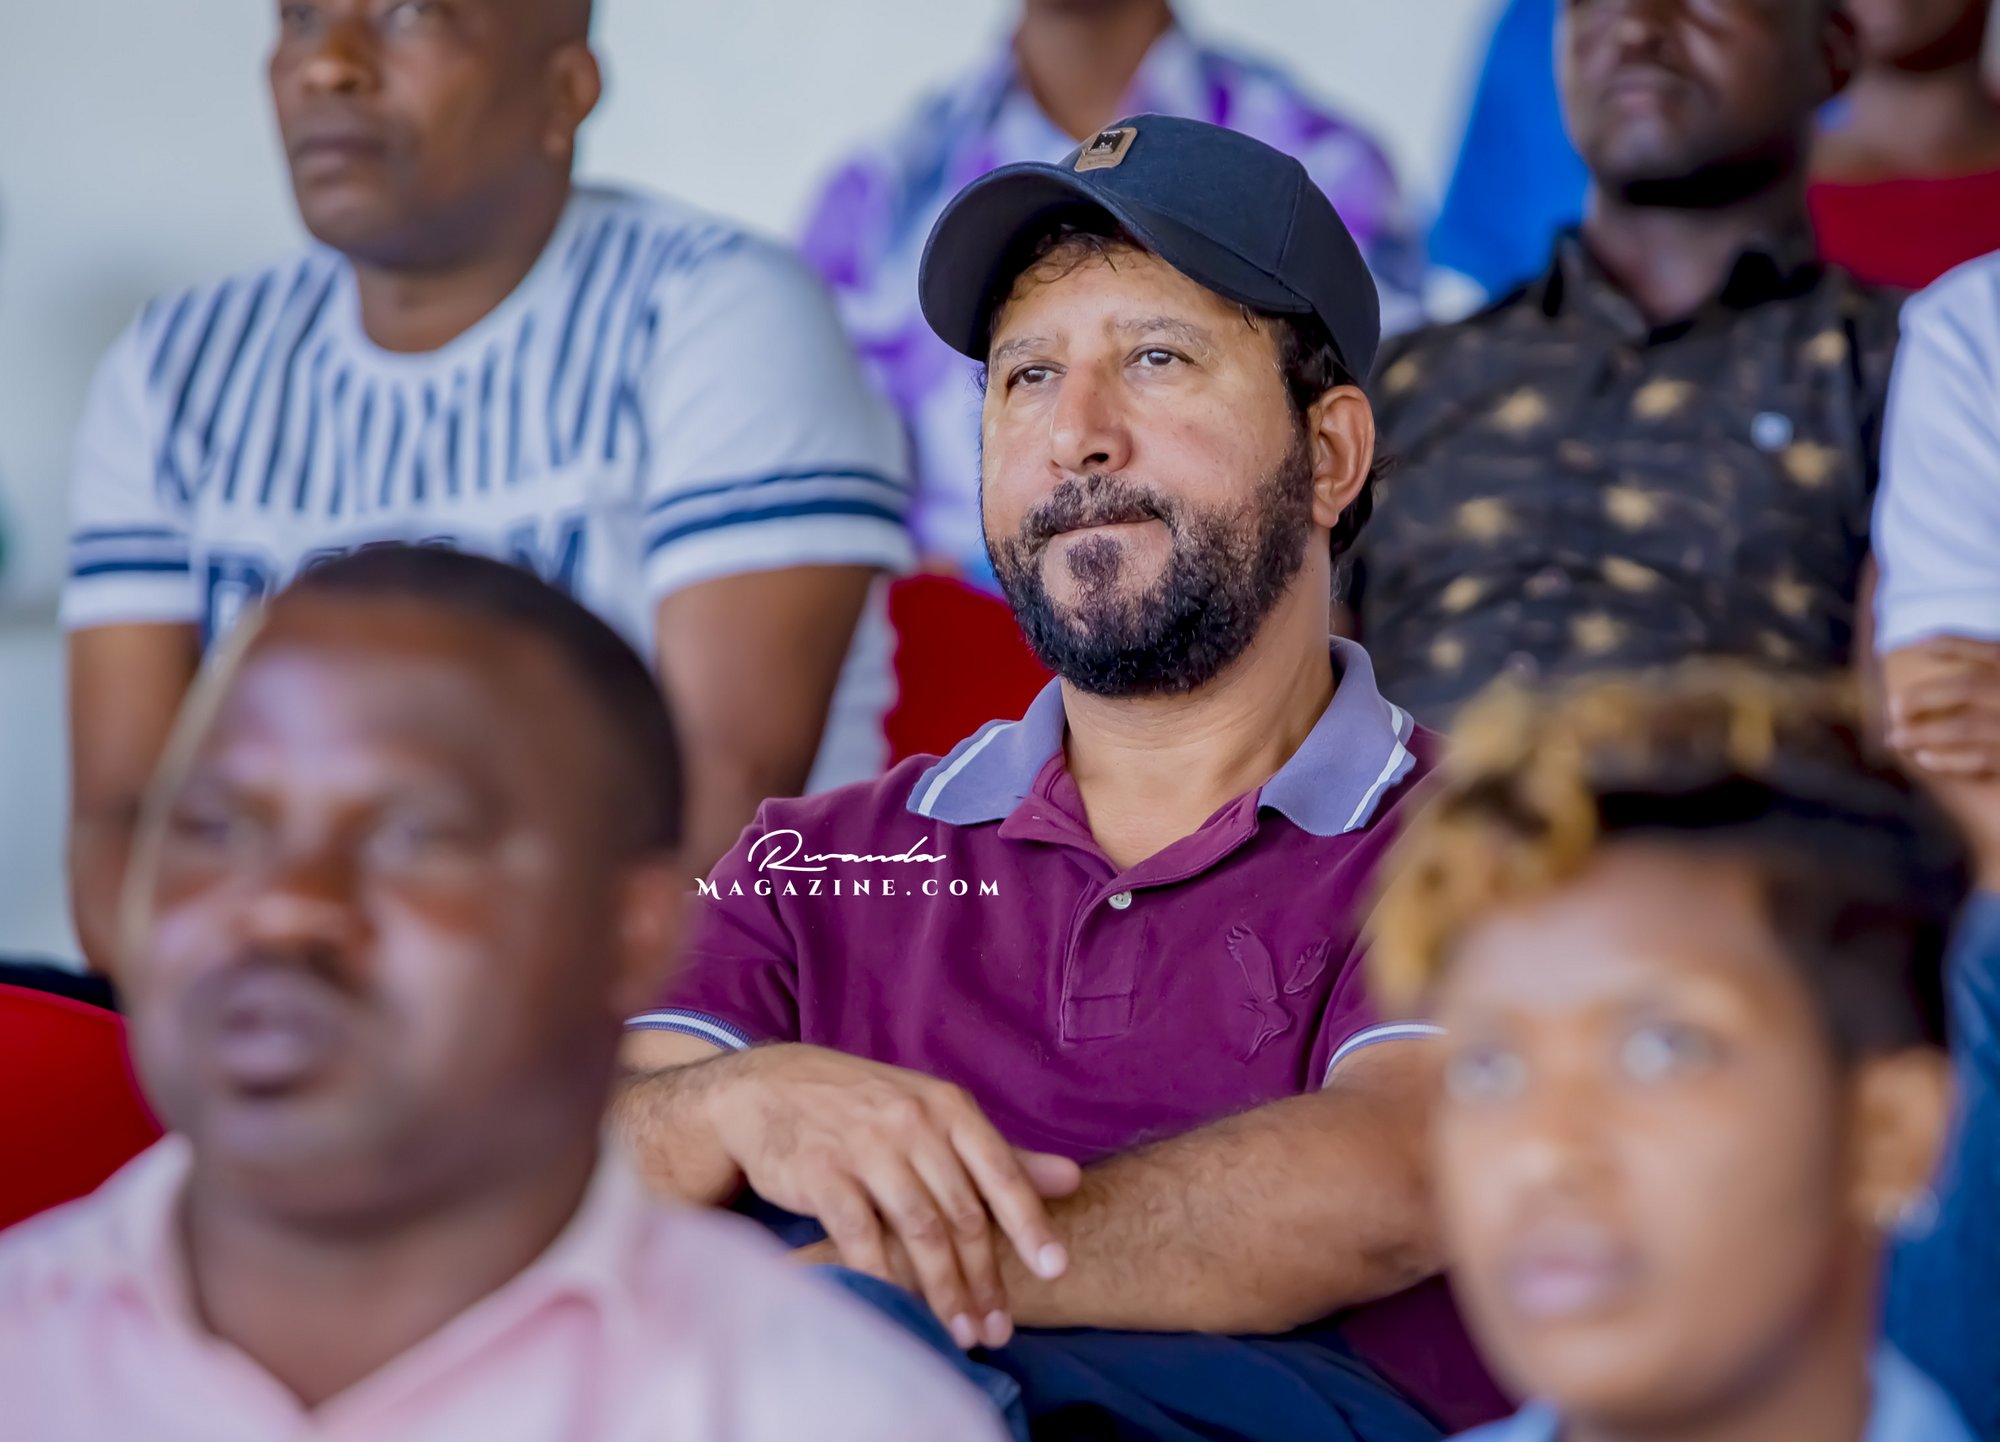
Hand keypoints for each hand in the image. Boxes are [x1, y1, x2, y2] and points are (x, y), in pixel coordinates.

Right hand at [702, 1045, 1080, 1347]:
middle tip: (999, 1329)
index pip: (1001, 1170)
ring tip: (962, 1333)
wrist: (768, 1088)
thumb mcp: (933, 1114)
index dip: (1031, 1223)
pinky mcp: (821, 1172)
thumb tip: (1071, 1179)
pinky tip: (899, 1310)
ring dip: (944, 1290)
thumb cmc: (863, 1107)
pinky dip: (883, 1277)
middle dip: (986, 1277)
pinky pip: (860, 1235)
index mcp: (947, 1106)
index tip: (1056, 1270)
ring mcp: (865, 1146)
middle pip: (962, 1212)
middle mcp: (912, 1122)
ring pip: (919, 1229)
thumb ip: (998, 1152)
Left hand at [1887, 637, 1999, 778]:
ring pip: (1966, 727)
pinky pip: (1981, 759)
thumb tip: (1937, 646)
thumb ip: (1992, 666)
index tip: (1919, 643)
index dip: (1954, 643)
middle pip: (1968, 687)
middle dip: (1923, 695)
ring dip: (1923, 732)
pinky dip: (1948, 759)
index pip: (1991, 650)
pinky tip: (1924, 757)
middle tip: (1893, 707)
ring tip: (1895, 738)